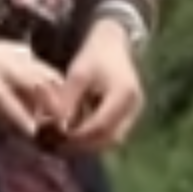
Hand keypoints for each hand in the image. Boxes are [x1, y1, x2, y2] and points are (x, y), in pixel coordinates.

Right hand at [0, 23, 67, 136]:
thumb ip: (11, 88)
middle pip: (51, 83)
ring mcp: (2, 68)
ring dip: (48, 113)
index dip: (64, 98)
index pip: (52, 76)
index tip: (72, 120)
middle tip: (71, 132)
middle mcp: (18, 58)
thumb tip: (27, 115)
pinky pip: (9, 101)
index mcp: (21, 54)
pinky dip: (21, 116)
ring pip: (36, 90)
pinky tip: (30, 131)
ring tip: (58, 134)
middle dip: (63, 107)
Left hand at [61, 19, 145, 153]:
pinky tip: (78, 134)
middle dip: (84, 144)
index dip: (79, 136)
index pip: (101, 125)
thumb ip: (68, 101)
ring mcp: (134, 112)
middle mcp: (134, 106)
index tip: (59, 137)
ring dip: (90, 143)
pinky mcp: (130, 116)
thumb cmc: (94, 57)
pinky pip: (113, 134)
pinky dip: (95, 137)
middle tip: (60, 144)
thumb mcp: (78, 74)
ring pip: (112, 139)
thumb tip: (58, 128)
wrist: (112, 46)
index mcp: (124, 93)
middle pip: (109, 137)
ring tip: (67, 141)